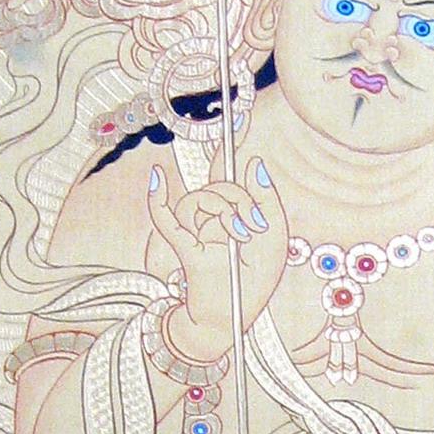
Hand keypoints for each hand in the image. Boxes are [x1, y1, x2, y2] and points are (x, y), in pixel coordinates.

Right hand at [155, 155, 287, 348]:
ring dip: (224, 215)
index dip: (230, 146)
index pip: (229, 174)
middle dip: (242, 201)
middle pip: (222, 186)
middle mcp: (213, 218)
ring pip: (203, 201)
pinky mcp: (184, 245)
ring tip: (239, 238)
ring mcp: (196, 230)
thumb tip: (253, 162)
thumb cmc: (254, 282)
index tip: (237, 115)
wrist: (231, 319)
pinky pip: (166, 218)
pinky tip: (158, 178)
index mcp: (234, 214)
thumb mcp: (275, 239)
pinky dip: (159, 199)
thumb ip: (268, 201)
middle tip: (255, 227)